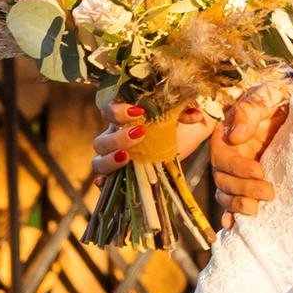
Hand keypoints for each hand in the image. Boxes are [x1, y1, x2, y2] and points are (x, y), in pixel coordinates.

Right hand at [91, 105, 212, 191]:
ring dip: (109, 160)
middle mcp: (116, 136)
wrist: (186, 136)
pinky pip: (105, 179)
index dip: (117, 111)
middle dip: (117, 138)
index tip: (138, 112)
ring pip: (98, 160)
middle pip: (101, 140)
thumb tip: (194, 117)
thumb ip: (184, 111)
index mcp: (124, 117)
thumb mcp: (180, 113)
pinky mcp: (124, 173)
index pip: (108, 109)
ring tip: (127, 157)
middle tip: (140, 134)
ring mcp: (118, 156)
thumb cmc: (176, 120)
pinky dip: (102, 182)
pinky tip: (104, 183)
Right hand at [211, 80, 291, 222]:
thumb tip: (237, 137)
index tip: (259, 171)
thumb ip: (251, 109)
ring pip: (225, 194)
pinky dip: (231, 215)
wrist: (292, 107)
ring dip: (237, 205)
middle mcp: (227, 155)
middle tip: (268, 193)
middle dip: (243, 189)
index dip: (238, 167)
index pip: (223, 156)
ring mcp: (236, 171)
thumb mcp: (267, 94)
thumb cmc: (278, 96)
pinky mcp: (246, 182)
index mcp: (226, 134)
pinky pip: (232, 202)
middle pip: (223, 179)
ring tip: (256, 210)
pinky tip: (234, 226)